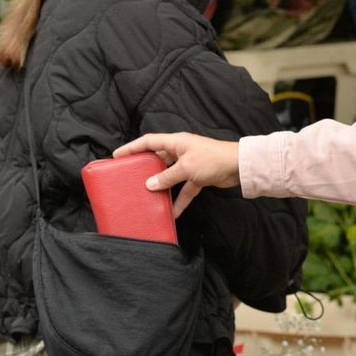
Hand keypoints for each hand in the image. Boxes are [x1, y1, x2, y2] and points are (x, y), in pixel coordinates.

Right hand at [112, 132, 239, 217]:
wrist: (238, 166)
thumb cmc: (212, 159)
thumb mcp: (186, 167)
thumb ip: (167, 177)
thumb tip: (149, 185)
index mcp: (175, 142)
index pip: (149, 141)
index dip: (132, 147)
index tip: (117, 155)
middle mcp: (180, 151)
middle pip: (158, 159)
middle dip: (145, 169)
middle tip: (129, 178)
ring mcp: (189, 165)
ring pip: (170, 177)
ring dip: (161, 187)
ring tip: (146, 197)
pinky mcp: (198, 178)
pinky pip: (184, 190)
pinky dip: (179, 201)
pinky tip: (172, 213)